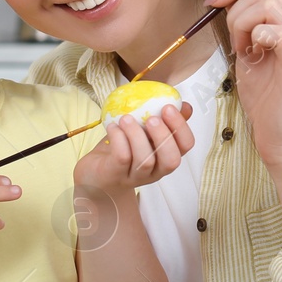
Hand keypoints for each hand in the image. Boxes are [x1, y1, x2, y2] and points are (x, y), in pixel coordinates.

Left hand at [74, 103, 195, 201]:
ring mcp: (135, 176)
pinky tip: (112, 127)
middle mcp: (155, 170)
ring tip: (126, 118)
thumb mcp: (144, 133)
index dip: (181, 127)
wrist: (95, 175)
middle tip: (152, 118)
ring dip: (137, 135)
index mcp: (166, 156)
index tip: (168, 107)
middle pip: (171, 160)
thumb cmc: (123, 150)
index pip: (186, 145)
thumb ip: (164, 120)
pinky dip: (118, 138)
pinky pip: (122, 158)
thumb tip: (184, 105)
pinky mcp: (115, 175)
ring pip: (145, 160)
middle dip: (164, 136)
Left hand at [204, 0, 281, 162]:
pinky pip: (272, 29)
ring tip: (244, 50)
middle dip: (234, 8)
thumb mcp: (246, 40)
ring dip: (241, 26)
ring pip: (264, 4)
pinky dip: (253, 39)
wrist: (279, 133)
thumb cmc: (265, 93)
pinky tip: (253, 57)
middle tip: (235, 39)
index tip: (215, 1)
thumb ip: (240, 6)